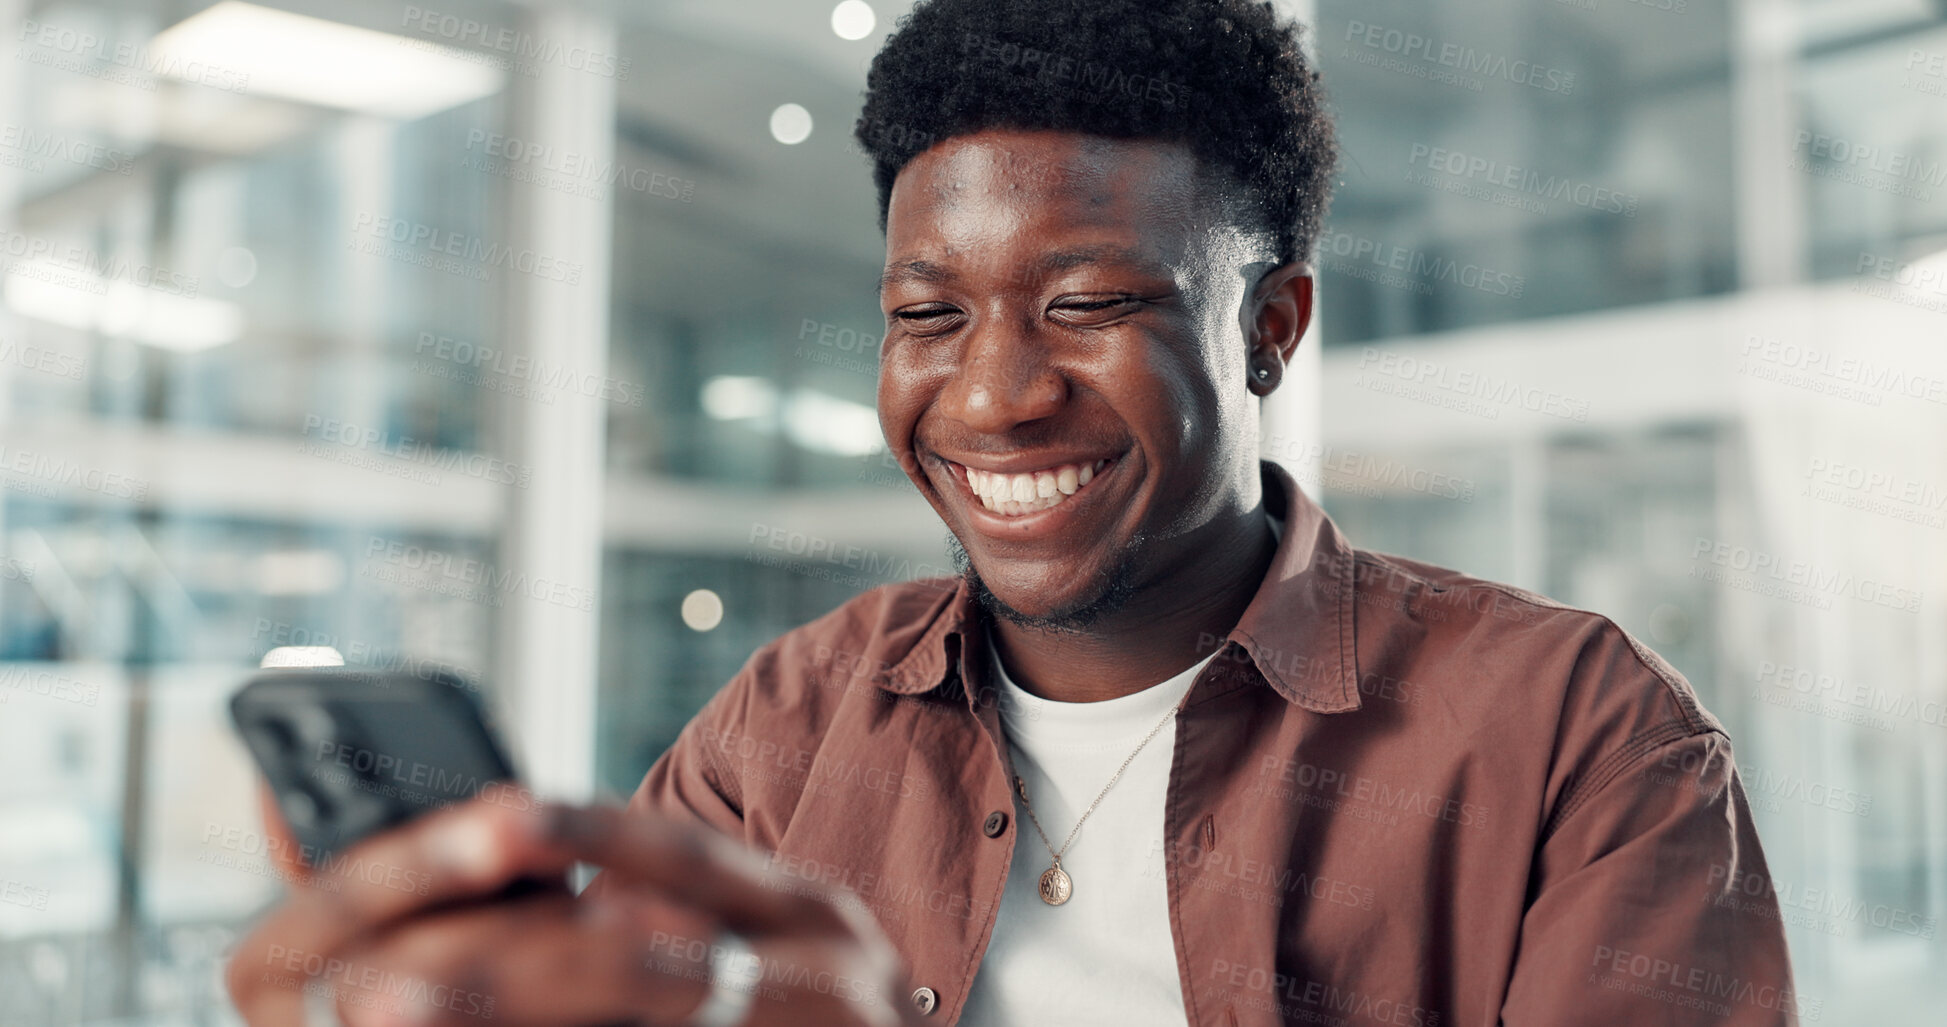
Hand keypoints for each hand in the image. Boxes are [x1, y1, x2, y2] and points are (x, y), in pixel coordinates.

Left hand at [226, 790, 913, 1025]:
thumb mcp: (781, 957)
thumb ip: (683, 924)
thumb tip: (565, 890)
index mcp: (812, 916)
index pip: (686, 855)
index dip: (586, 831)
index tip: (485, 813)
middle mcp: (830, 974)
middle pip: (643, 960)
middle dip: (502, 963)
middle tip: (380, 976)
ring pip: (649, 1013)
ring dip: (511, 1010)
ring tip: (400, 1012)